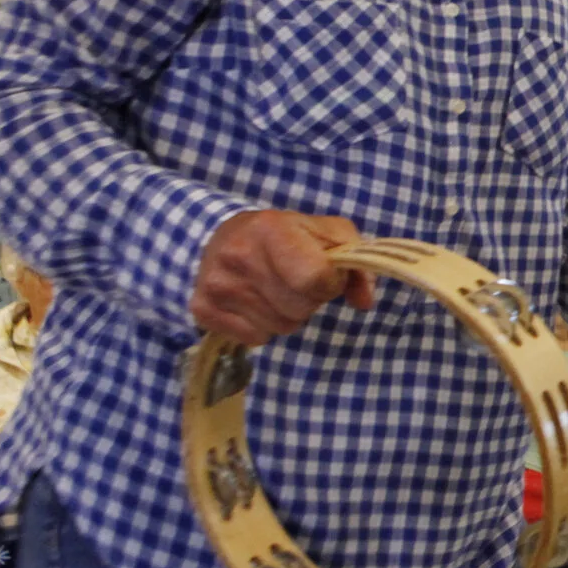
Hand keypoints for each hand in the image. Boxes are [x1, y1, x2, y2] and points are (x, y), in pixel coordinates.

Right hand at [191, 211, 374, 344]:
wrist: (223, 236)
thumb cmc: (287, 235)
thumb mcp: (328, 233)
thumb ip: (357, 262)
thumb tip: (365, 302)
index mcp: (271, 228)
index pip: (315, 279)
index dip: (330, 283)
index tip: (325, 273)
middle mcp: (237, 255)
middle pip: (298, 308)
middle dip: (309, 300)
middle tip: (296, 280)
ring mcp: (216, 284)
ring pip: (279, 327)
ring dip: (287, 314)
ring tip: (275, 289)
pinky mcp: (202, 309)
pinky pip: (255, 338)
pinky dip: (263, 326)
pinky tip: (255, 302)